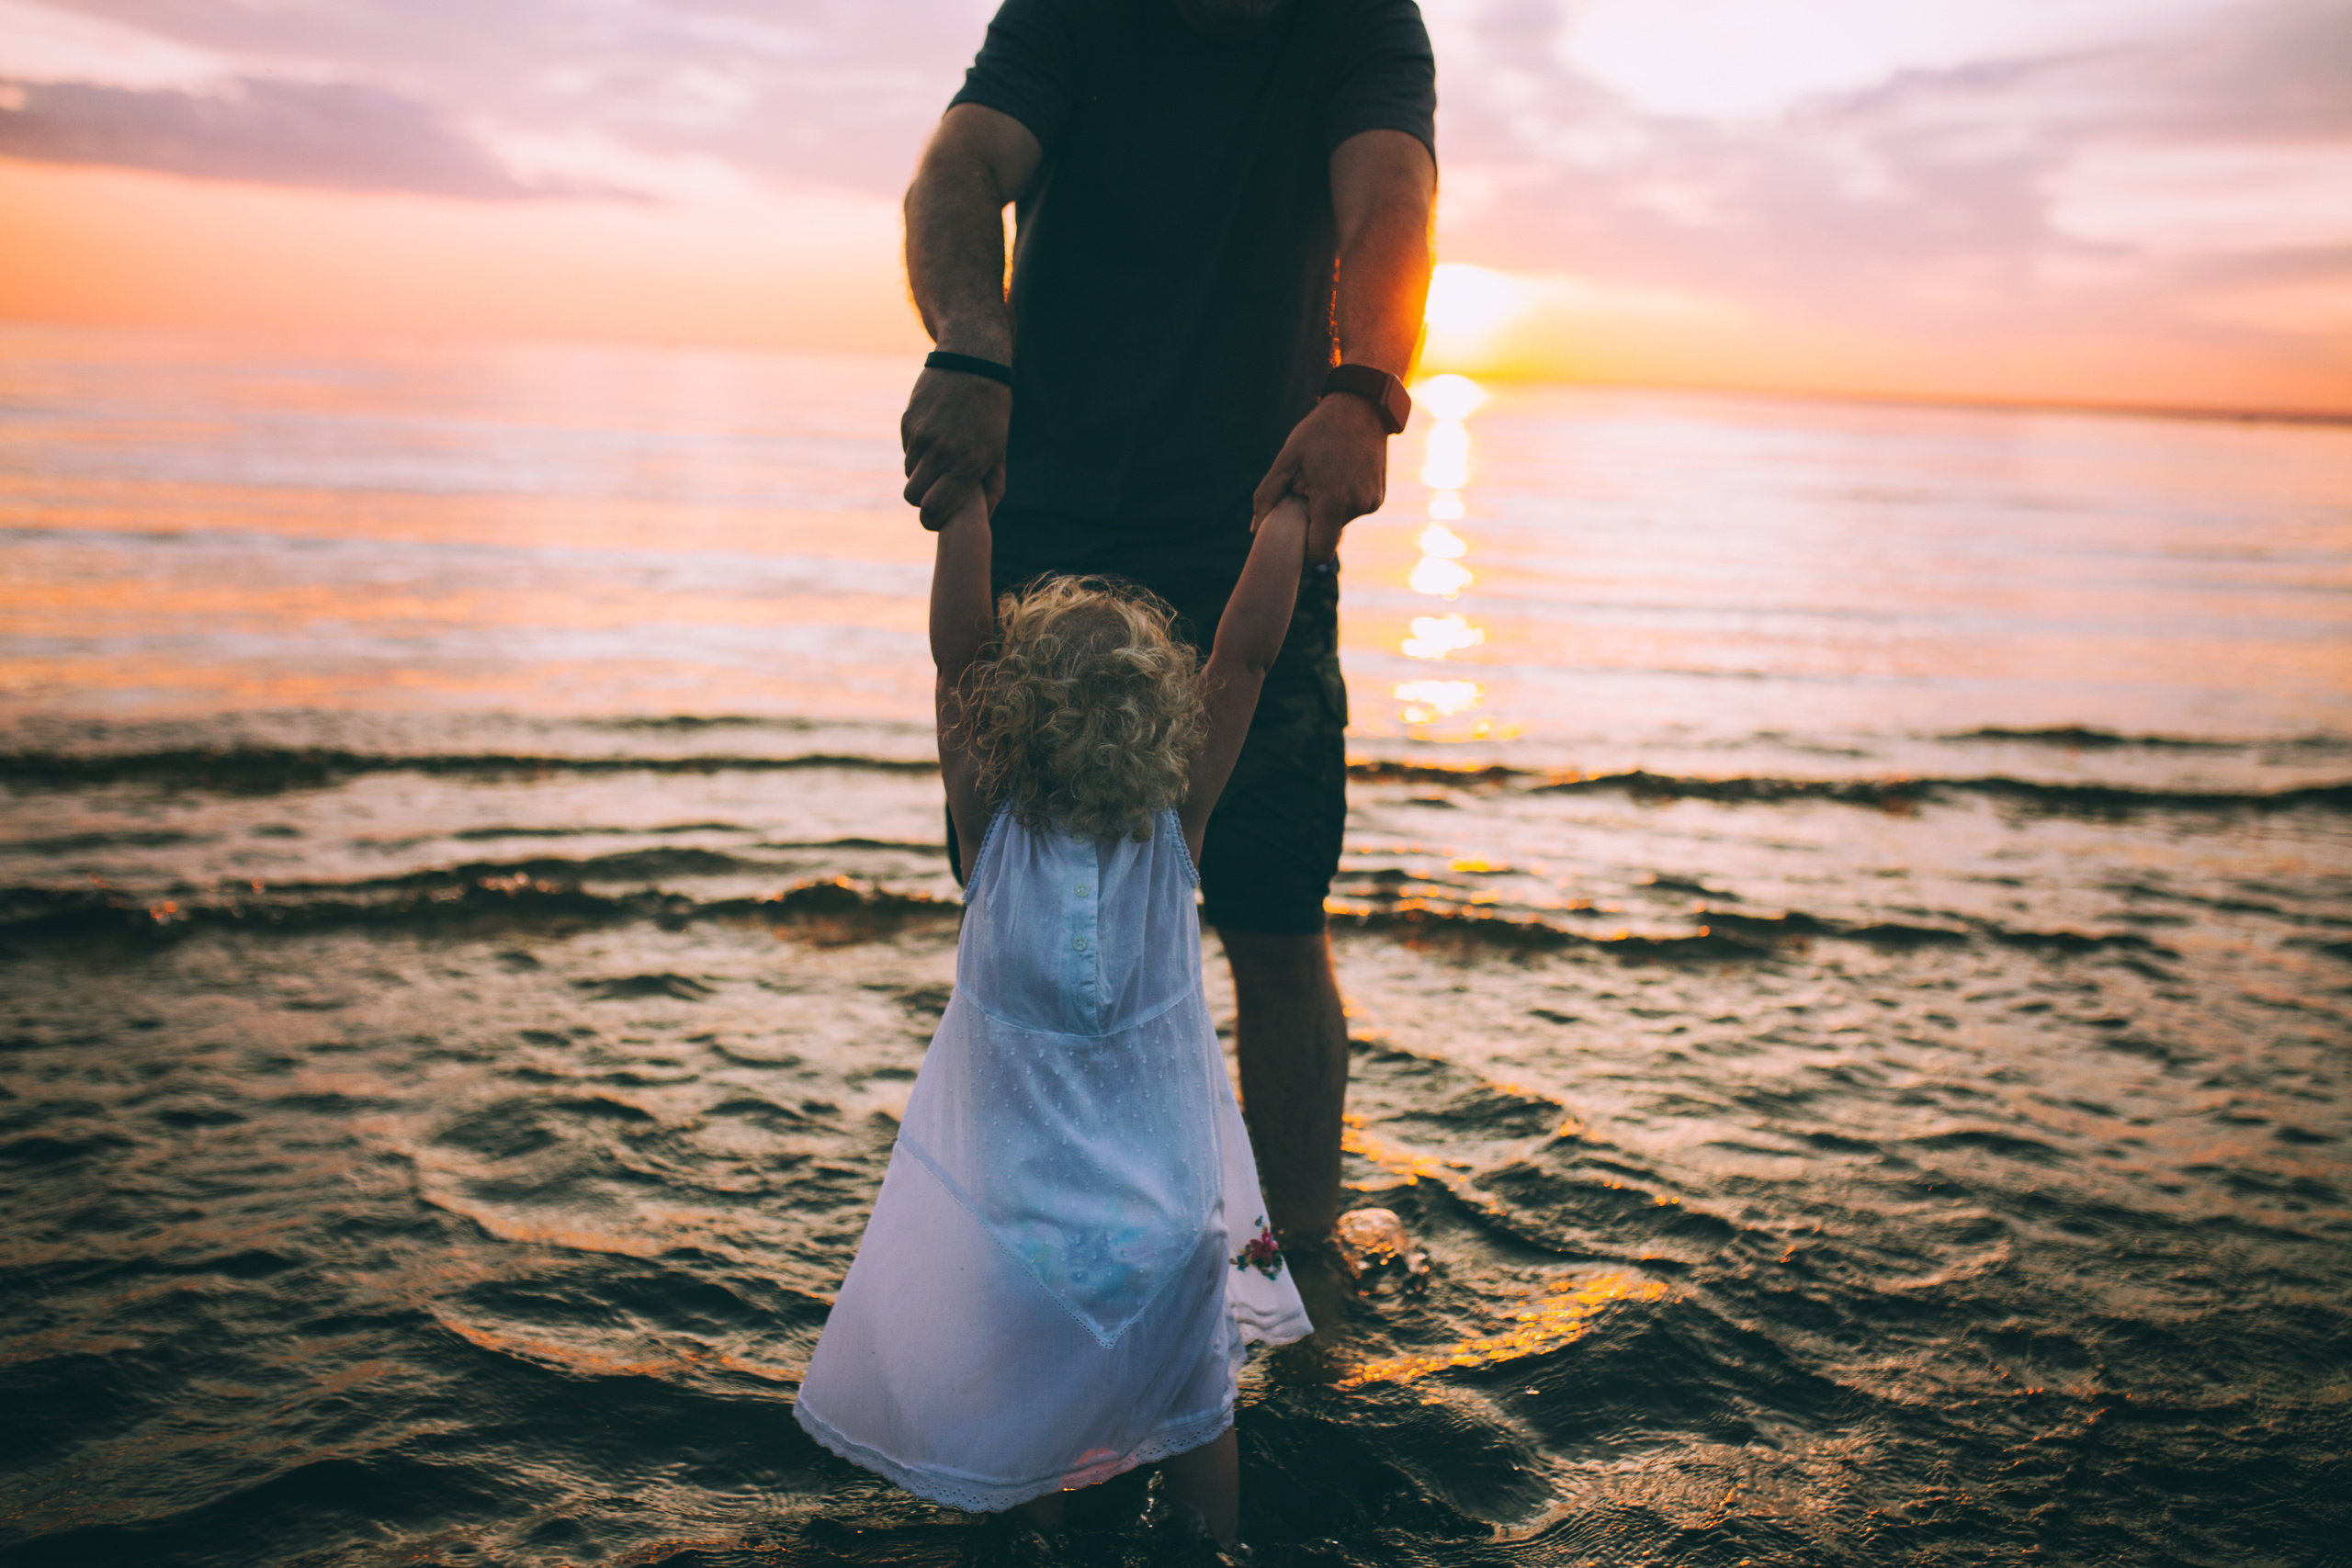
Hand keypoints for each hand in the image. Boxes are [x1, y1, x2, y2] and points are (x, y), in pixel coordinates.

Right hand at [901, 366, 1009, 528]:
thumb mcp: (999, 450)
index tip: (935, 517)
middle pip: (913, 497)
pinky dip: (917, 450)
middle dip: (922, 498)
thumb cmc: (992, 413)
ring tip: (942, 454)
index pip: (932, 510)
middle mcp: (941, 452)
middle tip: (936, 489)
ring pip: (909, 473)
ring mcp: (921, 436)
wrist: (973, 363)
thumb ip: (992, 488)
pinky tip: (934, 432)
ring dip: (921, 472)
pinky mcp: (908, 422)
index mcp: (967, 465)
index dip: (931, 520)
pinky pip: (906, 450)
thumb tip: (981, 520)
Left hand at [1249, 392, 1388, 564]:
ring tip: (1322, 479)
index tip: (1293, 543)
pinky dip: (1343, 501)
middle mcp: (1357, 506)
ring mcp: (1372, 502)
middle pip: (1329, 535)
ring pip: (1341, 522)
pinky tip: (1338, 476)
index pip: (1320, 552)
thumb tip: (1255, 528)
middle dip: (1313, 523)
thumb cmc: (1318, 432)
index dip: (1304, 553)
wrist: (1361, 407)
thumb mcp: (1286, 460)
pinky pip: (1355, 509)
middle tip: (1303, 495)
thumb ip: (1267, 496)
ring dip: (1328, 510)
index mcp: (1333, 501)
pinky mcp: (1379, 497)